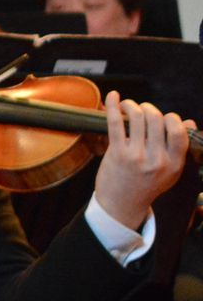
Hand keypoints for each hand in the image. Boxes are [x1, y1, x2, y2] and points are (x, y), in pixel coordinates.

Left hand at [91, 93, 193, 231]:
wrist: (122, 204)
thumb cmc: (147, 184)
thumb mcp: (171, 171)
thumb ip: (180, 147)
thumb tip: (188, 122)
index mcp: (174, 163)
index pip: (179, 131)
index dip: (171, 118)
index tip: (163, 118)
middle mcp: (158, 160)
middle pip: (157, 119)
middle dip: (149, 108)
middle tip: (141, 110)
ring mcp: (136, 157)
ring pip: (138, 117)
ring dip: (132, 105)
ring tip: (128, 106)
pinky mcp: (117, 154)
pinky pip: (115, 123)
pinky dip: (112, 106)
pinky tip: (112, 96)